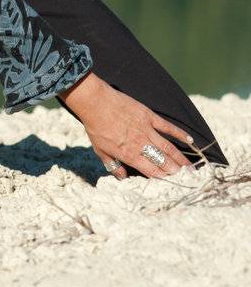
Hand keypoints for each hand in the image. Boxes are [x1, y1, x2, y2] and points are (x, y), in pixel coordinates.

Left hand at [57, 71, 197, 179]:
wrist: (95, 102)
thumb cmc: (95, 127)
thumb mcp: (100, 151)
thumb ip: (113, 165)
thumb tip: (122, 178)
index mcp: (129, 155)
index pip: (151, 171)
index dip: (163, 178)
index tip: (173, 184)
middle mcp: (140, 144)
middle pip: (163, 161)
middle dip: (176, 172)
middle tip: (188, 179)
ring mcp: (146, 130)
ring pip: (168, 147)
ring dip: (181, 158)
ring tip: (192, 168)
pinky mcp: (149, 116)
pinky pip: (167, 127)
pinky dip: (179, 133)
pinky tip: (190, 140)